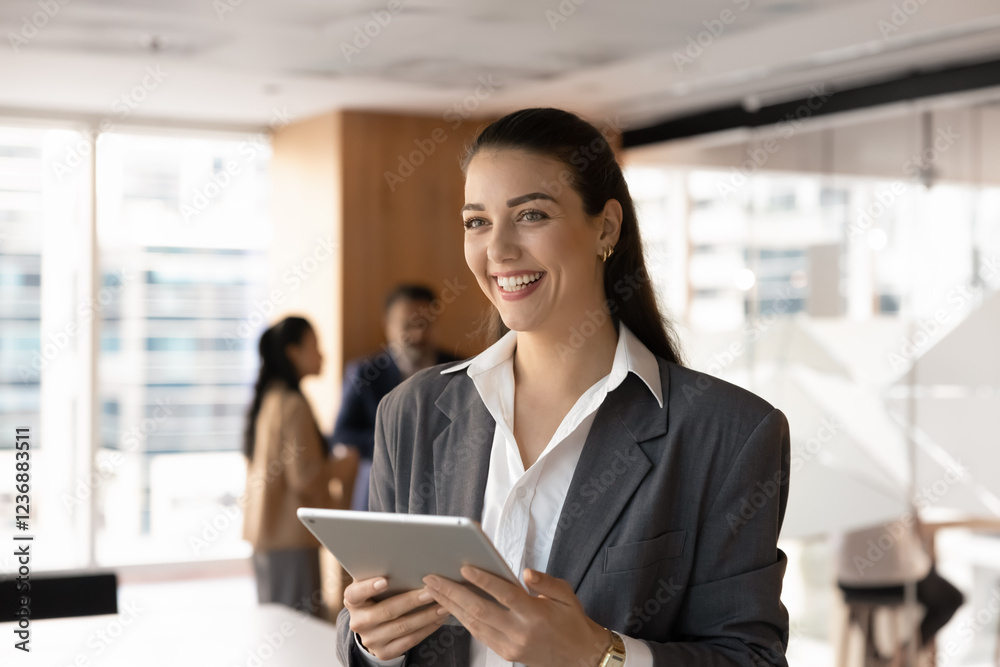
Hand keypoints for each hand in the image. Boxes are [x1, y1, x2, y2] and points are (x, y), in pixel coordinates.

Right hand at [344, 576, 451, 660]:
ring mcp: (371, 639)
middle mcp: (359, 621)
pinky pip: (409, 641)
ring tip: (443, 604)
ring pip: (402, 627)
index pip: (355, 594)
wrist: (373, 627)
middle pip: (387, 611)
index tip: (385, 580)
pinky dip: (427, 629)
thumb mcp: (372, 584)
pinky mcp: (384, 652)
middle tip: (431, 591)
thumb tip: (405, 556)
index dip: (369, 587)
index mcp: (352, 600)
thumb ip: (381, 573)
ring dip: (426, 615)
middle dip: (412, 600)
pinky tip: (438, 619)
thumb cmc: (378, 596)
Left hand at [423, 567, 611, 666]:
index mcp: (535, 614)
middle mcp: (520, 631)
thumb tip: (525, 572)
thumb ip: (545, 582)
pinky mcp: (506, 652)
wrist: (580, 657)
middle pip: (480, 610)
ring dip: (451, 606)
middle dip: (453, 593)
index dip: (484, 580)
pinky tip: (450, 607)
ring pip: (474, 624)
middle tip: (433, 578)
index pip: (505, 594)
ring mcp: (510, 645)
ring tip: (433, 590)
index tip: (465, 568)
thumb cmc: (572, 622)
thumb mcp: (567, 595)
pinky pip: (479, 634)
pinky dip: (462, 620)